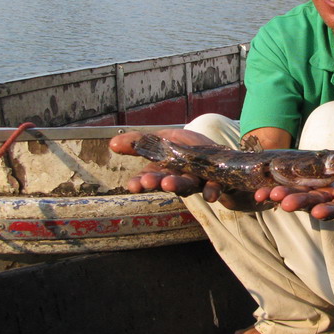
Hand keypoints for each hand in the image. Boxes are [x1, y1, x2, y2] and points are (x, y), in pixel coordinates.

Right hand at [109, 129, 223, 199]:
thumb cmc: (189, 148)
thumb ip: (140, 142)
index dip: (140, 182)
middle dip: (157, 182)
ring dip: (178, 185)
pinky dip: (212, 191)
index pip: (148, 177)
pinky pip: (215, 187)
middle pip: (166, 181)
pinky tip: (209, 195)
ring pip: (187, 185)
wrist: (222, 157)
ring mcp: (198, 181)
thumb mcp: (164, 139)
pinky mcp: (217, 182)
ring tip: (169, 183)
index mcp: (164, 169)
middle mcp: (179, 178)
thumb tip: (111, 143)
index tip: (133, 185)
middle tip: (149, 182)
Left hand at [253, 149, 333, 219]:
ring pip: (299, 197)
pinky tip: (257, 193)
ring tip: (266, 197)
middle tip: (284, 204)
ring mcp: (317, 193)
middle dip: (301, 204)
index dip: (332, 210)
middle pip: (316, 203)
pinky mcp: (305, 185)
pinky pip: (287, 189)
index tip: (320, 213)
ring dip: (283, 198)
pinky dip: (273, 191)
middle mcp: (333, 199)